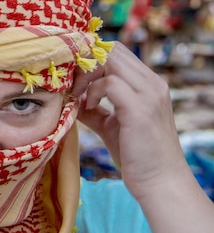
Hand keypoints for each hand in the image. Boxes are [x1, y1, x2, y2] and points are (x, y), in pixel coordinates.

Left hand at [71, 42, 185, 201]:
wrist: (160, 182)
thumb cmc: (137, 157)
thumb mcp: (111, 126)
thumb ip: (95, 109)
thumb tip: (72, 100)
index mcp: (148, 84)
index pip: (116, 53)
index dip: (90, 62)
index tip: (75, 82)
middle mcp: (152, 83)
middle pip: (112, 50)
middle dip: (86, 64)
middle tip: (73, 87)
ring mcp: (148, 94)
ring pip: (111, 60)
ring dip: (87, 76)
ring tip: (80, 98)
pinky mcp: (139, 109)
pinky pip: (110, 83)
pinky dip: (93, 92)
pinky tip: (89, 107)